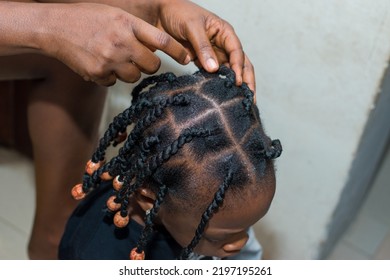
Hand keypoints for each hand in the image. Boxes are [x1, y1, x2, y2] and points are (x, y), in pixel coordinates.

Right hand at [40, 3, 189, 85]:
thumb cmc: (87, 18)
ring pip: (134, 76)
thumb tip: (158, 47)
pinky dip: (111, 76)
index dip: (178, 51)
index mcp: (128, 24)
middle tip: (140, 58)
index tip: (187, 58)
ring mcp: (109, 60)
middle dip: (150, 64)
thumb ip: (137, 30)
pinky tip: (100, 63)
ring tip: (115, 58)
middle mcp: (121, 42)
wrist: (54, 27)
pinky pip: (115, 82)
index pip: (162, 40)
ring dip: (130, 70)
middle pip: (152, 65)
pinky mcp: (98, 74)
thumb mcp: (116, 15)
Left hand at [155, 0, 254, 92]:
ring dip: (235, 87)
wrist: (159, 14)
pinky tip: (222, 97)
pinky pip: (214, 75)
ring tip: (240, 102)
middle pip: (241, 64)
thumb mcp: (192, 26)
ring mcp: (214, 54)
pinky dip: (219, 85)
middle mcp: (223, 44)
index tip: (237, 82)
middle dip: (247, 81)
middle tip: (250, 99)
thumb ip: (203, 47)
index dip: (239, 67)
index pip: (237, 52)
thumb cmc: (178, 12)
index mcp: (225, 32)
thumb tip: (214, 69)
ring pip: (229, 72)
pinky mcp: (203, 62)